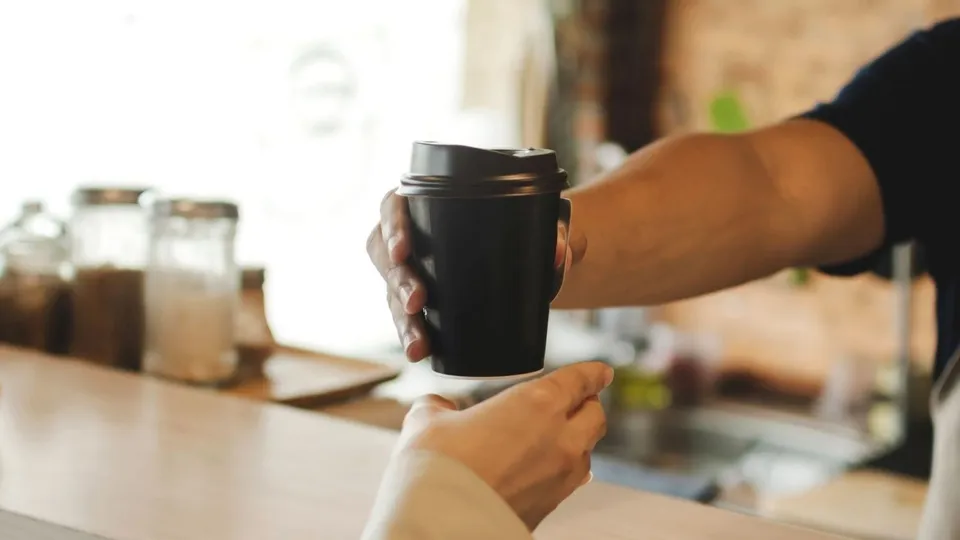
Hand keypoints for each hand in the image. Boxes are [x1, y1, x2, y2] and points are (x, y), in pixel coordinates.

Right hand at [367, 189, 574, 361]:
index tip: (403, 248)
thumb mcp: (541, 225)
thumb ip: (555, 234)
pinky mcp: (420, 301)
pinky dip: (412, 336)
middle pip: (385, 254)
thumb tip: (560, 254)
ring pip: (392, 292)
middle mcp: (411, 236)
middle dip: (398, 280)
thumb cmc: (526, 228)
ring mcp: (412, 270)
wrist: (531, 258)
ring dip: (401, 319)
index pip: (393, 206)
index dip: (391, 226)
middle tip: (417, 301)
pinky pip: (406, 318)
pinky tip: (419, 353)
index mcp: (426, 203)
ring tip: (418, 343)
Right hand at [396, 361, 612, 529]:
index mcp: (538, 403)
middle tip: (578, 400)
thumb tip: (437, 407)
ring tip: (558, 436)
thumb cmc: (438, 466)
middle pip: (594, 415)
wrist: (444, 522)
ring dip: (578, 439)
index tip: (601, 371)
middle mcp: (560, 437)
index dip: (592, 373)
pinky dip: (565, 468)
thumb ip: (437, 407)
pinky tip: (546, 468)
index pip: (580, 380)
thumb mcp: (428, 422)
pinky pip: (572, 480)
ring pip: (587, 450)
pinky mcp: (553, 505)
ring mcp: (562, 475)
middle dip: (588, 404)